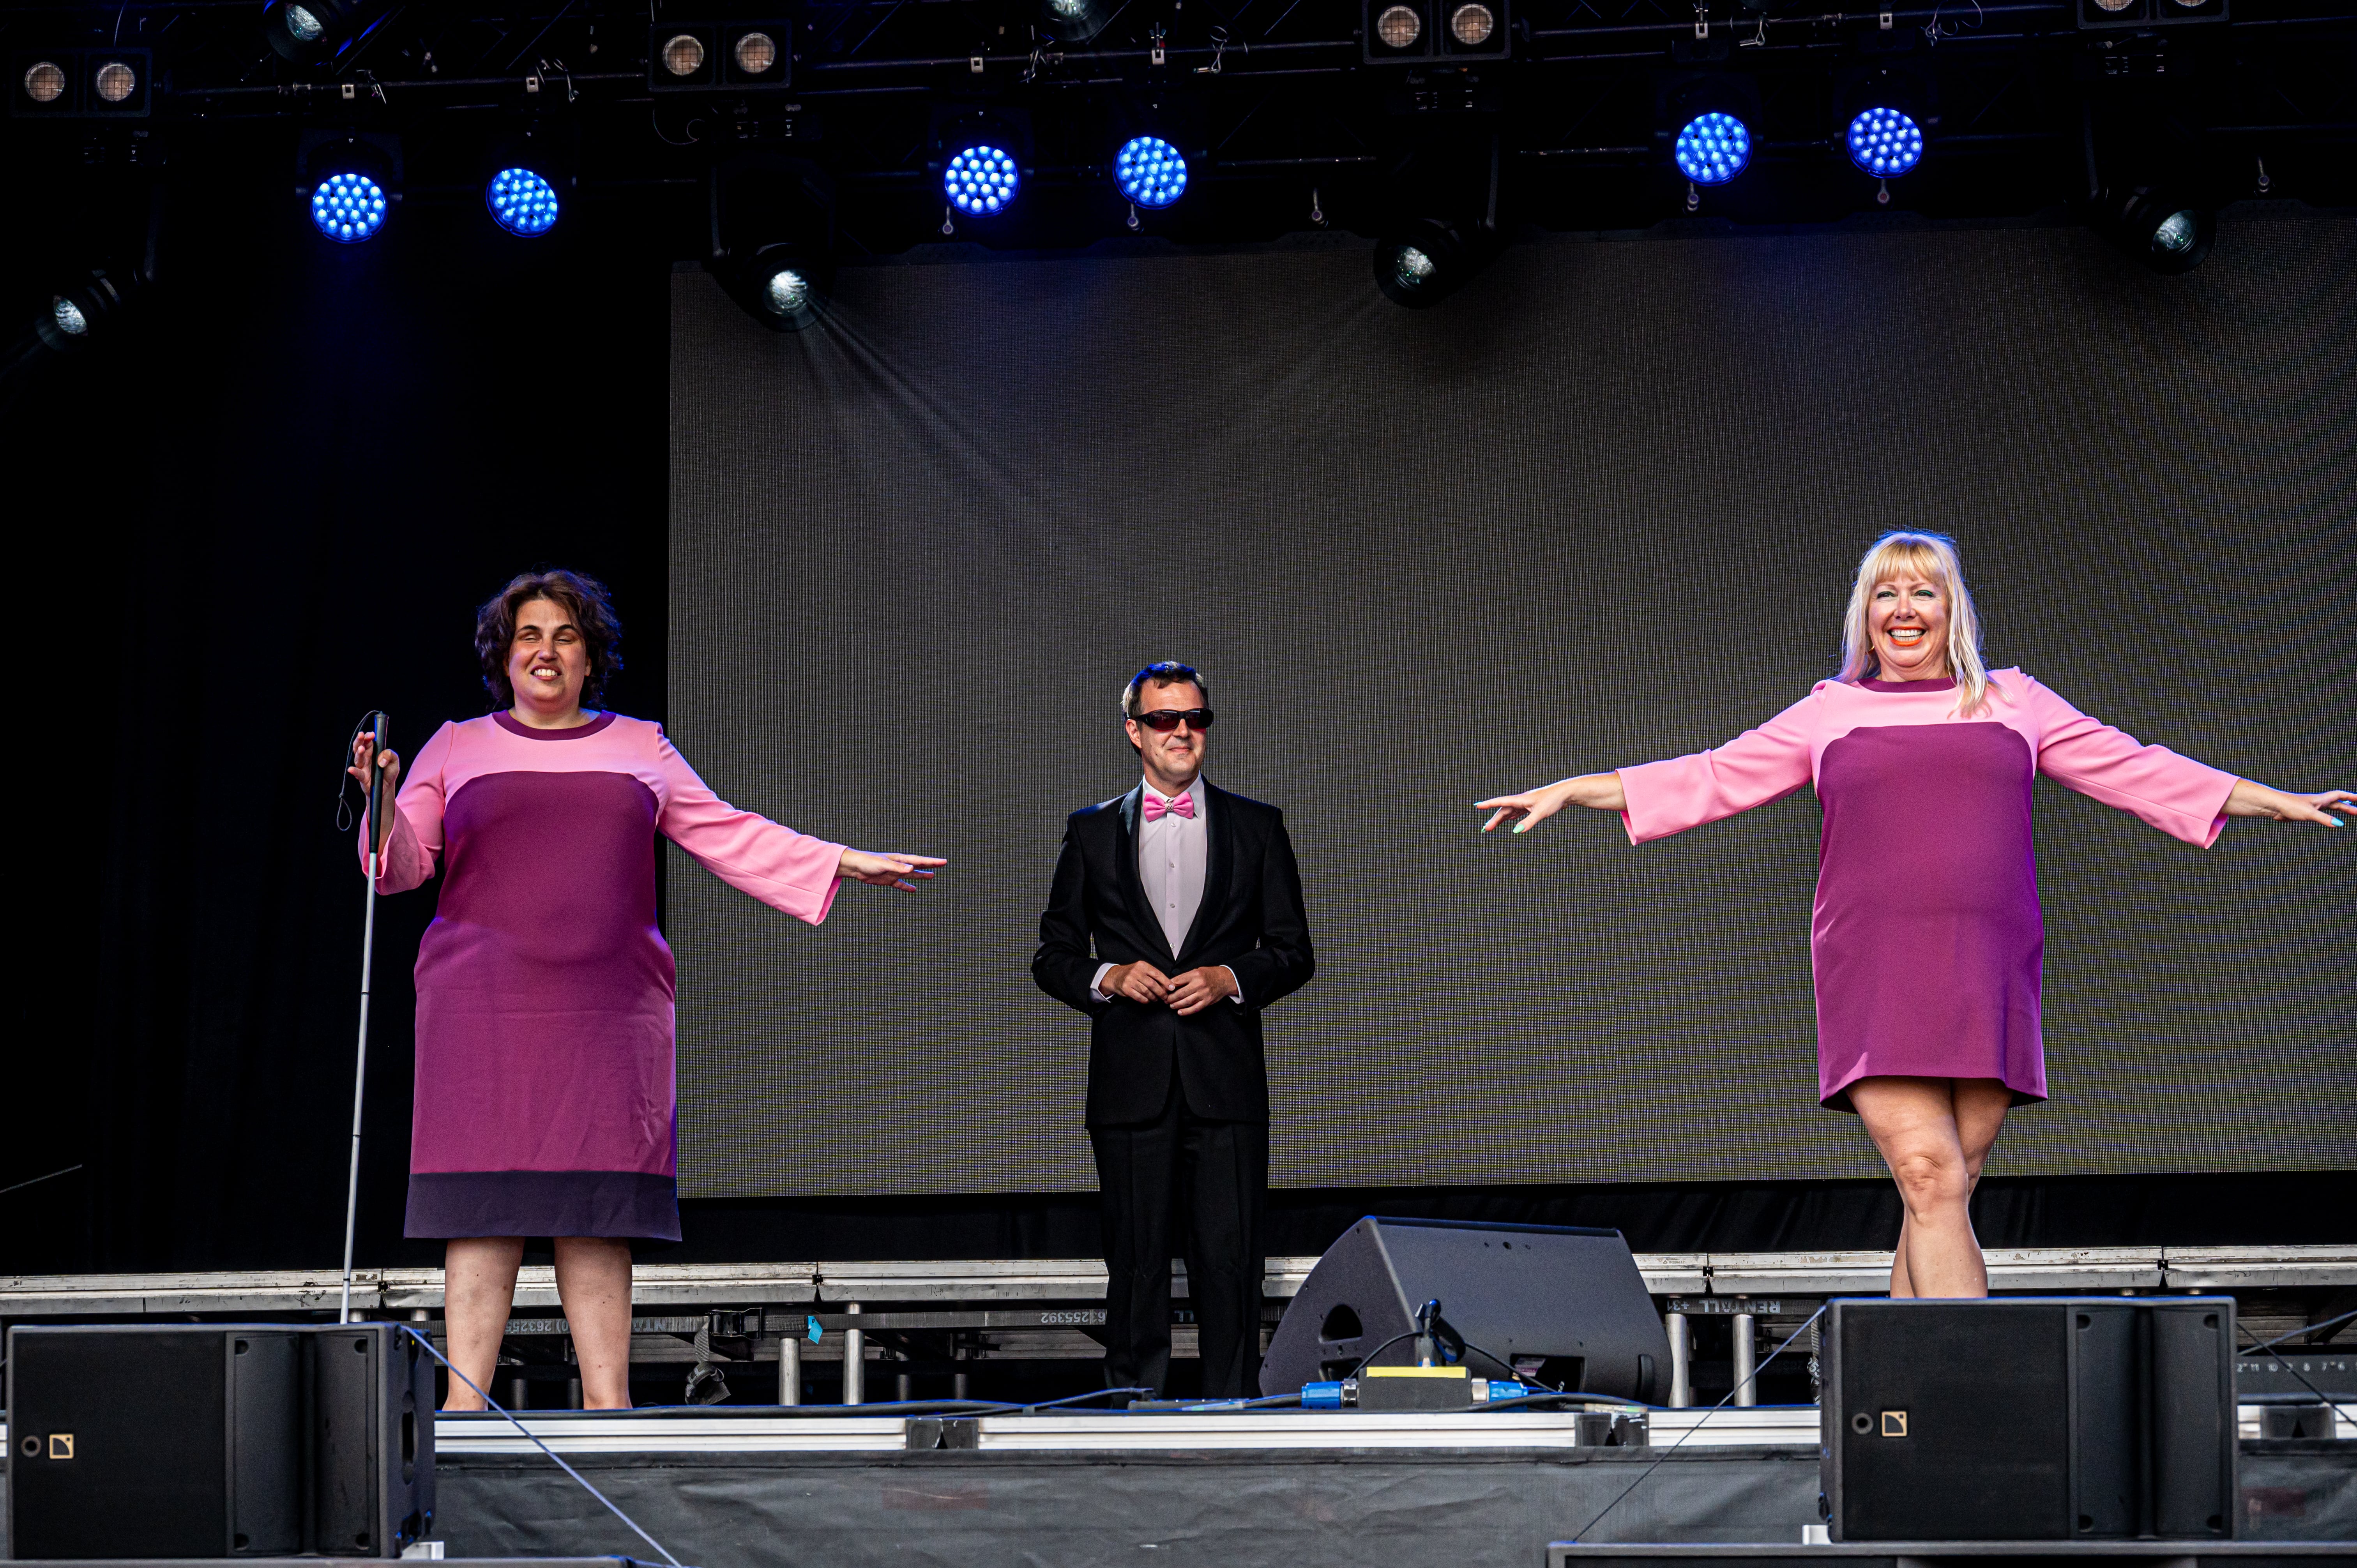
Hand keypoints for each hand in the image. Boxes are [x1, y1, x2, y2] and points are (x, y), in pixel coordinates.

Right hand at [349, 731, 402, 797]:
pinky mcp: (363, 778)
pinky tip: (351, 769)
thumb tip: (382, 757)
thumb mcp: (394, 761)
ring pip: (358, 759)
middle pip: (359, 747)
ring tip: (361, 748)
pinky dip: (354, 771)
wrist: (388, 787)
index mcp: (372, 752)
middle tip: (361, 735)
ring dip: (359, 753)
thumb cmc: (389, 772)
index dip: (368, 737)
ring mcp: (363, 767)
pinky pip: (358, 774)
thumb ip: (390, 755)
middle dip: (360, 740)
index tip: (372, 734)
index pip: (368, 742)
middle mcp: (366, 758)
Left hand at [836, 849, 946, 889]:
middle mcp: (899, 865)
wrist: (855, 867)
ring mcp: (894, 873)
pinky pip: (900, 885)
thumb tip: (912, 868)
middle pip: (917, 866)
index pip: (919, 860)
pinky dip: (907, 887)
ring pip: (911, 875)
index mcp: (900, 859)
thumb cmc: (868, 862)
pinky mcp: (887, 880)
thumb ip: (898, 867)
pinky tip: (914, 890)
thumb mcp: (884, 864)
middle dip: (929, 866)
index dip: (932, 862)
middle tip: (942, 865)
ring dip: (921, 875)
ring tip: (931, 876)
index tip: (943, 862)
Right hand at [1101, 961, 1169, 1003]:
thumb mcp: (1142, 969)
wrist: (1116, 976)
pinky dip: (1145, 1000)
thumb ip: (1153, 975)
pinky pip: (1139, 997)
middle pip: (1152, 984)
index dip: (1166, 982)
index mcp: (1142, 965)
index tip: (1172, 988)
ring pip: (1146, 991)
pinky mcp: (1126, 989)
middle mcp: (1136, 972)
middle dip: (1161, 992)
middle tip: (1165, 997)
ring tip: (1156, 999)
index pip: (1157, 974)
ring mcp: (1130, 980)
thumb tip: (1168, 984)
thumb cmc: (1132, 974)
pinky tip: (1147, 1000)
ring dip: (1153, 997)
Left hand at [1166, 966, 1236, 1016]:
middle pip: (1180, 993)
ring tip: (1171, 1005)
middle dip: (1171, 998)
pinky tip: (1180, 1012)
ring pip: (1186, 1002)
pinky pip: (1195, 1008)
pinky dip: (1186, 1011)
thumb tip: (1172, 984)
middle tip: (1165, 1000)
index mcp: (1195, 974)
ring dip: (1177, 1005)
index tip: (1164, 990)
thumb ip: (1185, 977)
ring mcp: (1204, 994)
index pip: (1177, 981)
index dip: (1169, 987)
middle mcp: (1199, 984)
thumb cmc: (1209, 975)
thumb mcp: (1197, 971)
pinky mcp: (1207, 1001)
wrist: (1225, 979)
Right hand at [1477, 771, 1623, 834]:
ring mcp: (1526, 803)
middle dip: (1493, 820)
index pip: (1500, 802)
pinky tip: (1508, 821)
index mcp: (1521, 799)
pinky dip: (1510, 818)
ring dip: (1500, 819)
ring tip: (1491, 827)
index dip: (1488, 805)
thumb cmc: (1553, 800)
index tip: (1477, 806)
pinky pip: (1517, 813)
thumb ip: (1527, 823)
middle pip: (1503, 810)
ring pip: (1509, 812)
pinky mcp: (1532, 806)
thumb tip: (1515, 832)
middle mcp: (1521, 800)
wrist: (1566, 793)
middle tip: (1485, 830)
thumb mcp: (1540, 813)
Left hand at [2224, 780, 2353, 826]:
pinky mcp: (2304, 813)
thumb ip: (2324, 819)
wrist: (2273, 806)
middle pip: (2338, 802)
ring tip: (2351, 813)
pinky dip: (2330, 815)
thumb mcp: (2310, 814)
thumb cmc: (2289, 806)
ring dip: (2341, 809)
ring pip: (2330, 808)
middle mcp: (2317, 802)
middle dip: (2350, 806)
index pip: (2340, 795)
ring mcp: (2311, 807)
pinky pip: (2321, 814)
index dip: (2351, 797)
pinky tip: (2331, 819)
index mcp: (2321, 799)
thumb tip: (2339, 824)